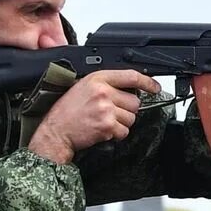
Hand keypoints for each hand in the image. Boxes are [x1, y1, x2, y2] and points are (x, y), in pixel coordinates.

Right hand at [28, 70, 160, 163]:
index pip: (130, 76)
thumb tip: (128, 88)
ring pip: (131, 117)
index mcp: (97, 79)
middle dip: (126, 109)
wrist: (56, 131)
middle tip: (110, 112)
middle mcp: (103, 92)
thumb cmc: (67, 111)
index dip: (147, 82)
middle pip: (134, 101)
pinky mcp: (108, 126)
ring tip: (104, 121)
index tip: (155, 86)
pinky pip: (124, 131)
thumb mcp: (82, 87)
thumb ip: (104, 85)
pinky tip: (102, 130)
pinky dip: (116, 134)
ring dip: (121, 123)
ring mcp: (106, 109)